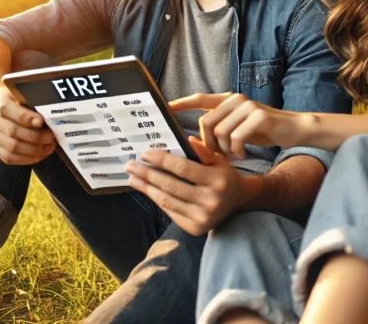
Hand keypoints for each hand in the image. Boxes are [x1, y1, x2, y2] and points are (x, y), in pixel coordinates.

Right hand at [0, 86, 55, 164]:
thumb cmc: (16, 101)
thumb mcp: (22, 94)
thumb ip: (32, 102)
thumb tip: (51, 114)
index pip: (7, 109)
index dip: (25, 117)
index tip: (41, 122)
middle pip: (12, 131)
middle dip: (35, 136)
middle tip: (51, 137)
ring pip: (11, 147)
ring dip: (34, 150)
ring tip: (48, 147)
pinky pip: (9, 158)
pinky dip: (27, 159)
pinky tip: (39, 155)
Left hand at [125, 138, 244, 235]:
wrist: (237, 202)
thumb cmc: (223, 175)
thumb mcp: (218, 160)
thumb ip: (201, 151)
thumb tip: (183, 139)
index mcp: (217, 180)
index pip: (183, 168)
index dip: (162, 160)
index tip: (145, 153)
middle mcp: (210, 200)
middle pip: (171, 185)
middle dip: (148, 174)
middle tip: (130, 165)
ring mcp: (202, 217)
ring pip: (167, 200)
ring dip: (147, 188)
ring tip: (133, 178)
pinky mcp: (195, 228)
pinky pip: (170, 211)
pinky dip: (156, 199)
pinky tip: (146, 189)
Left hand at [170, 93, 313, 157]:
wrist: (293, 128)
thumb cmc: (261, 130)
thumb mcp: (237, 126)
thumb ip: (219, 126)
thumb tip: (193, 140)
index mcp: (228, 100)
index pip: (200, 99)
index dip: (182, 103)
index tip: (166, 108)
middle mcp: (236, 100)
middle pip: (206, 122)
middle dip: (208, 144)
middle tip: (218, 156)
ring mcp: (248, 106)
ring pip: (220, 132)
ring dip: (224, 150)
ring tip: (233, 155)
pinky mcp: (259, 116)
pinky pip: (237, 138)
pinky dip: (237, 151)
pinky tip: (243, 154)